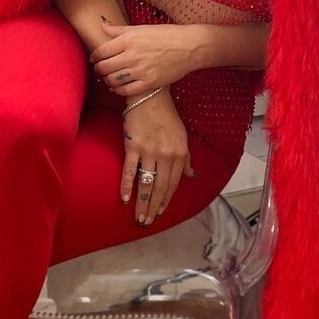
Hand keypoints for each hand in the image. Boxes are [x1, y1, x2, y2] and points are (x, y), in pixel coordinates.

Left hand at [91, 18, 201, 98]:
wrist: (190, 47)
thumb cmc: (167, 35)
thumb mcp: (142, 28)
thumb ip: (120, 29)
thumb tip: (102, 25)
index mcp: (129, 40)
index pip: (101, 51)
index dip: (94, 57)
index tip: (95, 59)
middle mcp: (132, 55)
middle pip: (104, 67)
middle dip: (99, 69)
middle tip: (100, 69)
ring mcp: (141, 70)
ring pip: (113, 80)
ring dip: (107, 80)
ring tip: (109, 78)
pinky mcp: (149, 83)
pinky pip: (126, 91)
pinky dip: (118, 91)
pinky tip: (117, 88)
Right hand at [120, 93, 197, 223]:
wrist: (150, 96)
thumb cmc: (167, 116)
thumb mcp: (182, 137)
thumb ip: (186, 159)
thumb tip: (192, 176)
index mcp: (179, 154)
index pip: (173, 184)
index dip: (166, 200)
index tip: (160, 212)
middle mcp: (166, 155)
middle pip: (160, 187)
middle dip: (154, 207)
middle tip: (147, 222)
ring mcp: (149, 151)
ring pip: (146, 183)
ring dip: (142, 202)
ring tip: (139, 217)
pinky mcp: (133, 146)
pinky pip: (130, 170)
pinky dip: (127, 186)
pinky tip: (126, 199)